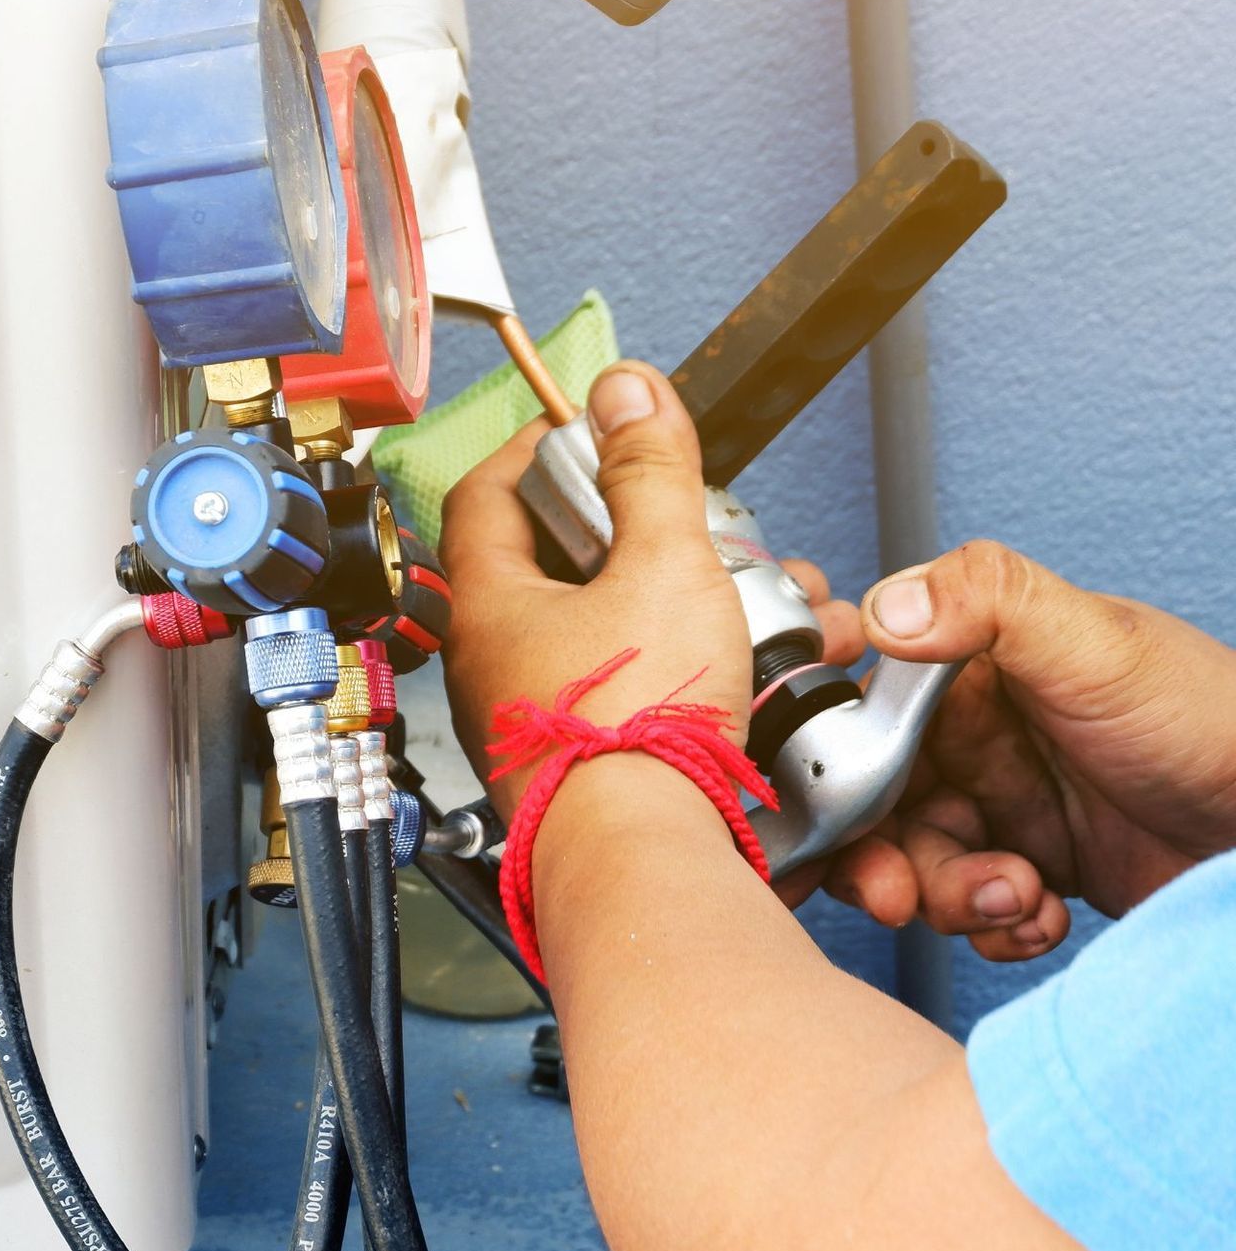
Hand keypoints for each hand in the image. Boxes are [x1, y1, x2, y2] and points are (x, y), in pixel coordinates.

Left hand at [439, 362, 862, 818]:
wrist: (647, 859)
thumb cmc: (634, 732)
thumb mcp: (663, 566)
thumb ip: (650, 472)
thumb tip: (625, 391)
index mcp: (489, 605)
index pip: (488, 493)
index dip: (539, 447)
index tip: (593, 430)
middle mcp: (496, 665)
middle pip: (560, 563)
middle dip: (647, 534)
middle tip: (697, 523)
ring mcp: (539, 718)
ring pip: (612, 631)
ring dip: (689, 603)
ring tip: (763, 599)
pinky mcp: (587, 764)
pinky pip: (635, 691)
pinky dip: (693, 667)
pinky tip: (760, 670)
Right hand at [821, 541, 1235, 958]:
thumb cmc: (1214, 721)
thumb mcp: (1098, 645)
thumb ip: (988, 601)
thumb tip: (884, 606)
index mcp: (970, 669)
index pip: (859, 714)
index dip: (832, 767)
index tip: (840, 812)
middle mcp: (974, 736)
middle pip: (870, 804)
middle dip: (879, 859)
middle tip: (901, 896)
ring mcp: (1001, 804)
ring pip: (912, 864)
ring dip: (949, 897)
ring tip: (1017, 897)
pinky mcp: (1030, 866)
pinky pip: (970, 909)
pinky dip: (996, 927)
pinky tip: (1043, 918)